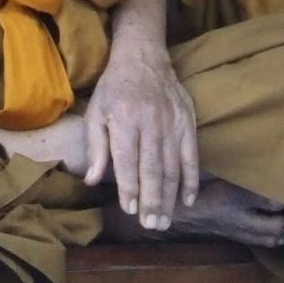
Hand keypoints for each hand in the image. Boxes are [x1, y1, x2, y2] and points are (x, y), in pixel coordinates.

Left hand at [83, 41, 198, 229]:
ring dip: (169, 197)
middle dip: (152, 200)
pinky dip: (191, 179)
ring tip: (165, 220)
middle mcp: (150, 123)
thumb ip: (95, 147)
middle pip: (152, 169)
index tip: (130, 211)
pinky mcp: (188, 122)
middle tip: (151, 225)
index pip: (127, 161)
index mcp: (124, 120)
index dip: (130, 188)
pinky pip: (191, 156)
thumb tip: (92, 180)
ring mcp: (172, 123)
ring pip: (172, 167)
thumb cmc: (114, 88)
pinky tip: (188, 199)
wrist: (143, 57)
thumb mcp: (95, 112)